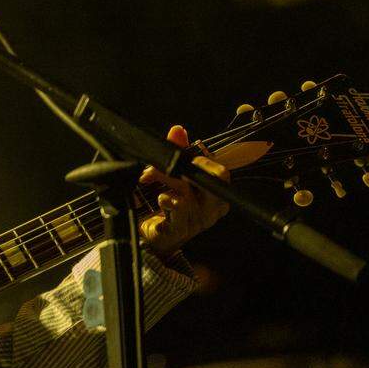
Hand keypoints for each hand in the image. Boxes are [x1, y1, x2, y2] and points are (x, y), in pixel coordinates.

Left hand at [138, 125, 229, 256]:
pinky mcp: (178, 231)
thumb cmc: (171, 205)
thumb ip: (178, 152)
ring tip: (148, 176)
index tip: (183, 154)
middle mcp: (211, 209)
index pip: (220, 173)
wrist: (157, 237)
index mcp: (215, 194)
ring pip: (187, 194)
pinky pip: (176, 212)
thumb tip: (178, 130)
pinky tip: (160, 197)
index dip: (202, 160)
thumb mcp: (175, 175)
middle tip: (160, 164)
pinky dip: (165, 200)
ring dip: (164, 179)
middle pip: (209, 182)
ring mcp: (196, 222)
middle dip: (183, 167)